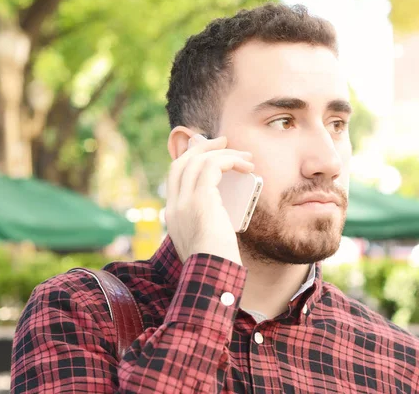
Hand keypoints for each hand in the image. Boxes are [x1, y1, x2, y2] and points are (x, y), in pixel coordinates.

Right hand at [165, 135, 253, 264]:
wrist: (211, 277)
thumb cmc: (216, 264)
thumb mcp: (209, 239)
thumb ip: (211, 222)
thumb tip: (226, 209)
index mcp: (173, 214)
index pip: (175, 176)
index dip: (191, 160)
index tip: (211, 154)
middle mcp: (173, 205)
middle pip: (180, 162)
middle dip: (201, 147)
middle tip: (223, 141)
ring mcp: (183, 202)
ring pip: (196, 160)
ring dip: (222, 152)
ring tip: (244, 156)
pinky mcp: (200, 200)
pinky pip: (212, 166)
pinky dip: (229, 161)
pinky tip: (245, 166)